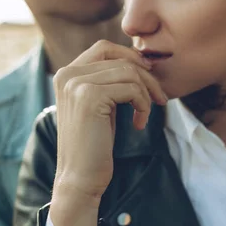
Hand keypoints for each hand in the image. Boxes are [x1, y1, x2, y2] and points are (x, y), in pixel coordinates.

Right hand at [52, 39, 166, 200]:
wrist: (80, 177)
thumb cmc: (93, 144)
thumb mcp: (99, 105)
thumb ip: (107, 81)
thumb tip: (140, 59)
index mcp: (66, 74)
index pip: (104, 48)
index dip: (130, 56)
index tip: (149, 75)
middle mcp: (67, 74)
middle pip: (120, 58)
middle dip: (146, 76)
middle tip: (159, 98)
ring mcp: (76, 84)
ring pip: (129, 73)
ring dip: (146, 94)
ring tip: (144, 115)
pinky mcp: (90, 97)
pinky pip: (131, 89)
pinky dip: (143, 106)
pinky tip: (138, 125)